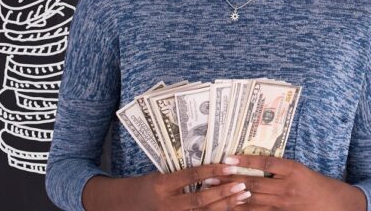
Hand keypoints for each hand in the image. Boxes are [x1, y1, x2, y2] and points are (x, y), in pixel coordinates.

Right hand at [83, 164, 251, 210]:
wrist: (126, 205)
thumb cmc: (148, 185)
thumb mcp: (161, 174)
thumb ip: (184, 173)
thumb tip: (214, 166)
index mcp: (161, 185)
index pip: (190, 177)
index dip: (211, 171)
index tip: (230, 165)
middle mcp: (166, 204)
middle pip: (199, 200)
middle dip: (223, 193)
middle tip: (242, 184)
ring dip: (225, 205)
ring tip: (244, 196)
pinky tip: (233, 207)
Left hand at [211, 155, 365, 210]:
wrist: (334, 204)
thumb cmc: (316, 184)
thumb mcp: (300, 169)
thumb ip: (279, 167)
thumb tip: (252, 161)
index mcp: (293, 169)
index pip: (266, 163)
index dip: (246, 161)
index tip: (228, 157)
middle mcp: (287, 186)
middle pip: (254, 182)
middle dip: (230, 179)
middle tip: (210, 175)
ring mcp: (283, 203)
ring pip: (252, 199)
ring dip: (231, 195)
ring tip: (213, 191)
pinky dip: (243, 209)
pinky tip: (229, 206)